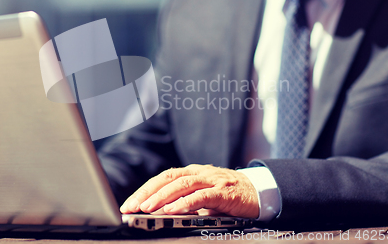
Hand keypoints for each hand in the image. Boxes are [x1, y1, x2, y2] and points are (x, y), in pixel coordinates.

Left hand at [120, 164, 258, 217]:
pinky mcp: (224, 192)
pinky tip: (173, 210)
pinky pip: (201, 196)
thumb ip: (184, 202)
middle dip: (147, 192)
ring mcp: (212, 180)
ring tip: (147, 208)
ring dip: (162, 197)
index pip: (163, 178)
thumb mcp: (202, 198)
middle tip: (131, 207)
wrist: (258, 192)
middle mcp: (199, 173)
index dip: (145, 189)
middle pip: (168, 178)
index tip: (129, 204)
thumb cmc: (227, 196)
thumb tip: (160, 214)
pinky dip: (186, 203)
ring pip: (182, 185)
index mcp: (192, 173)